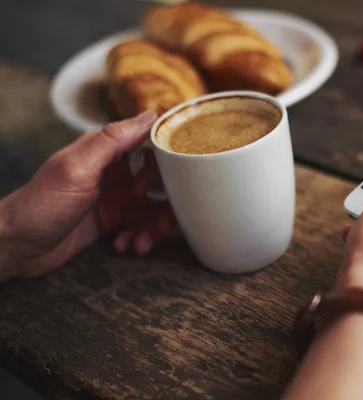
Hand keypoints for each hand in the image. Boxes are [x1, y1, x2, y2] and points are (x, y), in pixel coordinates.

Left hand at [0, 111, 175, 280]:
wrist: (16, 247)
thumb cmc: (39, 206)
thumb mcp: (76, 168)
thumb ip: (112, 140)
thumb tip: (148, 115)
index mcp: (106, 151)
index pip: (151, 144)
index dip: (166, 162)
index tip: (170, 180)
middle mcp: (115, 172)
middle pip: (160, 180)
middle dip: (164, 204)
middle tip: (154, 219)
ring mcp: (115, 197)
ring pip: (153, 207)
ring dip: (152, 227)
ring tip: (139, 242)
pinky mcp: (112, 221)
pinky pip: (141, 226)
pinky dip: (138, 237)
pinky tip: (124, 245)